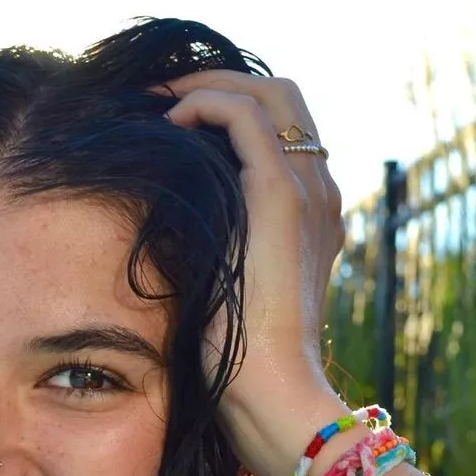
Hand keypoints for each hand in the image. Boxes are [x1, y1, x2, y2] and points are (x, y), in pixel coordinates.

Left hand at [160, 70, 349, 475]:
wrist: (269, 393)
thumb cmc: (235, 360)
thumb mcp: (220, 288)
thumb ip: (209, 246)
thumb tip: (156, 216)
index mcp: (310, 213)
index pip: (281, 128)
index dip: (228, 106)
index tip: (170, 118)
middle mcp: (319, 192)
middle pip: (283, 96)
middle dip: (219, 81)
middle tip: (160, 95)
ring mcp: (307, 190)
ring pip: (269, 93)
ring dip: (207, 84)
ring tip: (157, 100)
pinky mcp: (280, 197)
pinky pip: (246, 116)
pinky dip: (205, 104)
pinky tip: (168, 124)